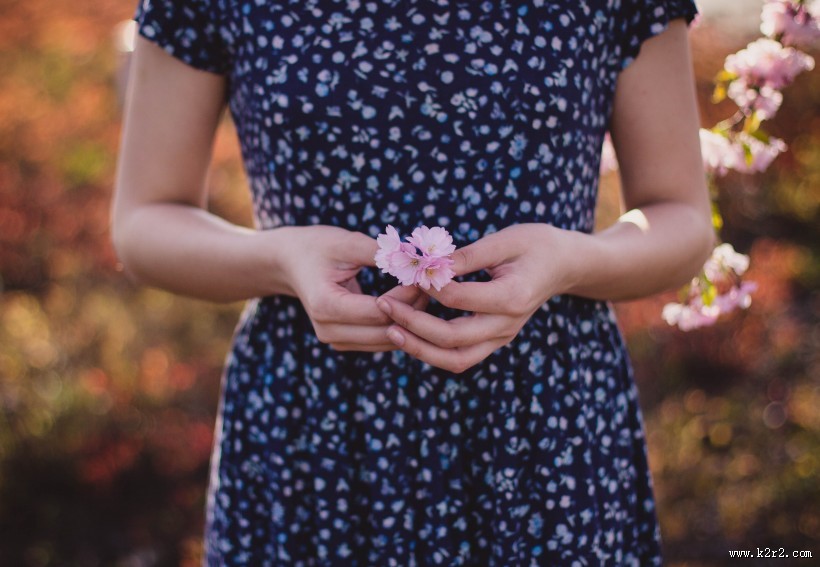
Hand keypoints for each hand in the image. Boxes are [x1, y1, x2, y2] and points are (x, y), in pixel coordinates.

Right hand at [277, 225, 428, 351]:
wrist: (290, 263)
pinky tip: (412, 303)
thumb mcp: (346, 242)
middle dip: (414, 309)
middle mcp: (328, 330)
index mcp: (326, 305)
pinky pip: (382, 341)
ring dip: (410, 320)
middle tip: (433, 284)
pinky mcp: (345, 343)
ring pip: (388, 341)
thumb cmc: (317, 247)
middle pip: (387, 331)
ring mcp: (336, 341)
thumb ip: (380, 253)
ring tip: (424, 291)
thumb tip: (417, 259)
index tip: (426, 275)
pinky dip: (400, 325)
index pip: (380, 310)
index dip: (408, 295)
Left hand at [375, 224, 571, 372]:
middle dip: (413, 325)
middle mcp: (507, 325)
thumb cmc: (535, 244)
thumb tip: (429, 263)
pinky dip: (432, 351)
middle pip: (453, 339)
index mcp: (511, 297)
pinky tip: (410, 333)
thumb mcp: (504, 240)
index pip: (458, 299)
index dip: (427, 286)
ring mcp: (501, 338)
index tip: (406, 271)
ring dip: (419, 348)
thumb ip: (467, 255)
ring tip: (390, 330)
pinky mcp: (495, 341)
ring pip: (455, 359)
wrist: (564, 265)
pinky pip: (460, 357)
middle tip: (384, 304)